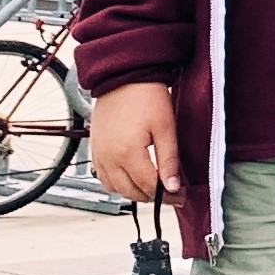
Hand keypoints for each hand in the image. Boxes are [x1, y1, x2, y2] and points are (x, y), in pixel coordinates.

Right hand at [88, 81, 179, 203]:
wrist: (123, 78)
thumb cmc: (146, 98)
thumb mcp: (166, 128)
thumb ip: (169, 160)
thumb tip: (172, 187)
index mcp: (127, 153)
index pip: (149, 187)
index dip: (167, 195)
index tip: (180, 197)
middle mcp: (109, 157)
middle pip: (130, 192)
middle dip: (152, 197)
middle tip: (170, 193)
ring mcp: (99, 154)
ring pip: (115, 189)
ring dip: (134, 192)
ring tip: (153, 186)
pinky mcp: (94, 150)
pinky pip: (103, 177)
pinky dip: (118, 183)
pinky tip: (133, 177)